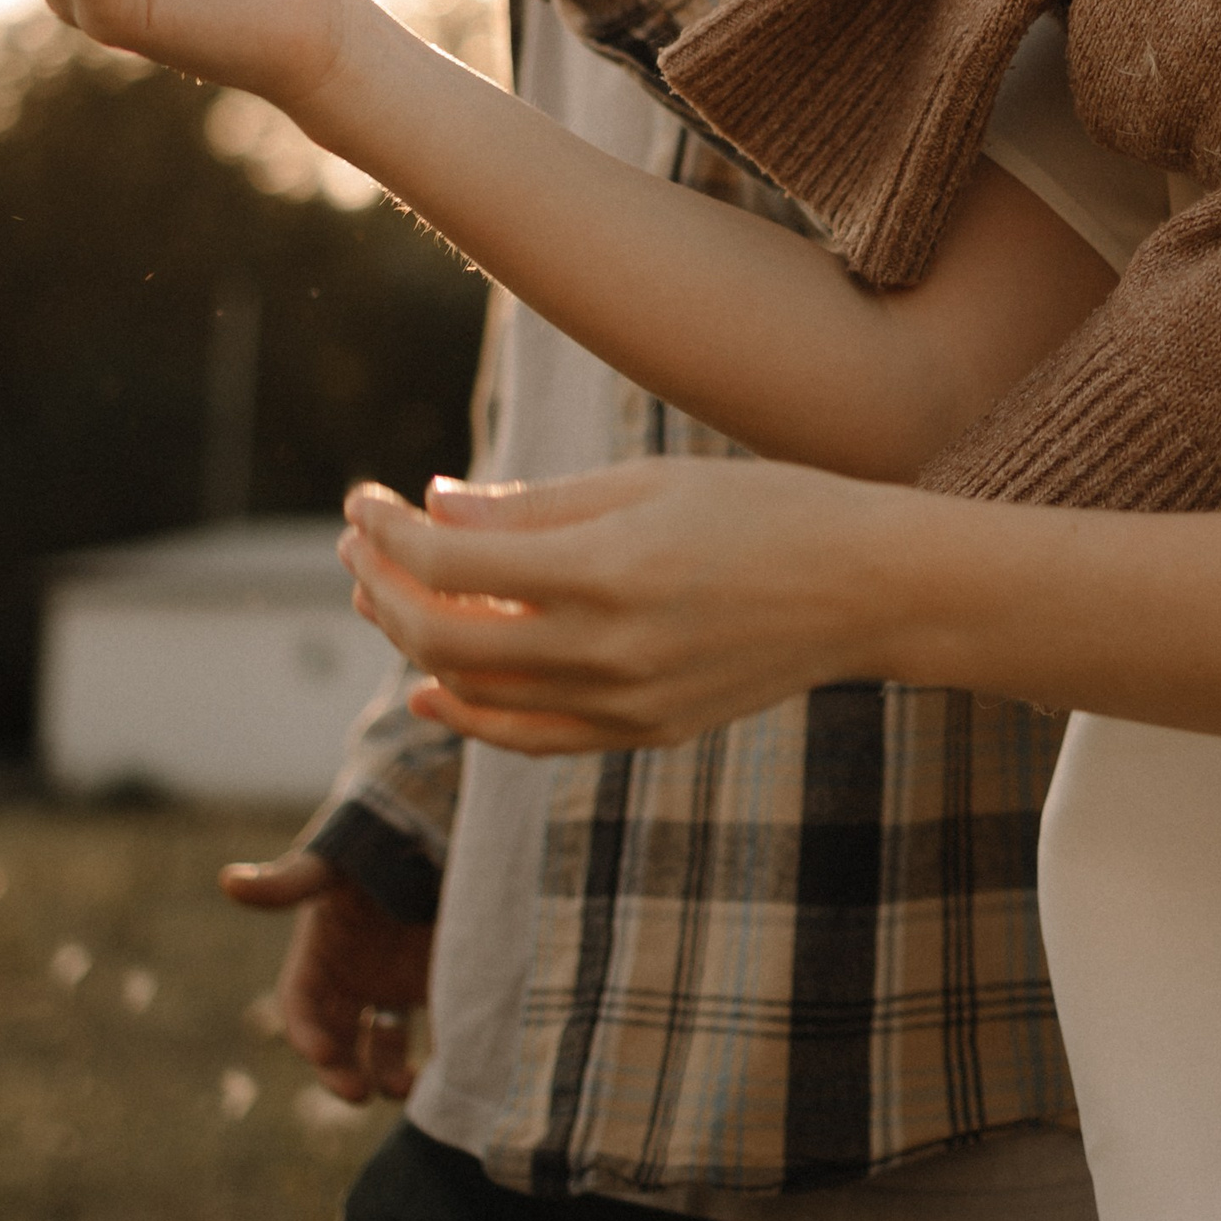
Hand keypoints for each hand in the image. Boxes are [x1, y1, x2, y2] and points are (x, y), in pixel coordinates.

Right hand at [219, 848, 433, 1103]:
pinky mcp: (434, 983)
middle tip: (358, 1093)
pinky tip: (446, 1071)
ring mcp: (393, 982)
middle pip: (337, 1038)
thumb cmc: (373, 835)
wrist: (434, 819)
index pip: (300, 1004)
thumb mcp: (335, 859)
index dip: (305, 1032)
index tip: (324, 1053)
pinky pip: (432, 1031)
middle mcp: (352, 974)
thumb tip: (228, 881)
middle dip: (341, 1070)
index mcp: (319, 950)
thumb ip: (291, 879)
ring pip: (382, 1045)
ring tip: (404, 1089)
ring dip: (386, 1072)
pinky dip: (435, 1055)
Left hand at [337, 464, 901, 754]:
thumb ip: (533, 505)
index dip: (387, 531)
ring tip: (386, 596)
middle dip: (381, 588)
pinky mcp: (643, 733)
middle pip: (443, 636)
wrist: (862, 588)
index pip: (449, 561)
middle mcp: (608, 647)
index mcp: (607, 567)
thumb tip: (432, 510)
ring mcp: (625, 703)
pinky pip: (530, 738)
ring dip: (413, 644)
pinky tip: (432, 688)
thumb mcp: (644, 482)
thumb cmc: (761, 509)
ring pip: (476, 692)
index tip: (360, 502)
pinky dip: (470, 716)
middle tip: (359, 547)